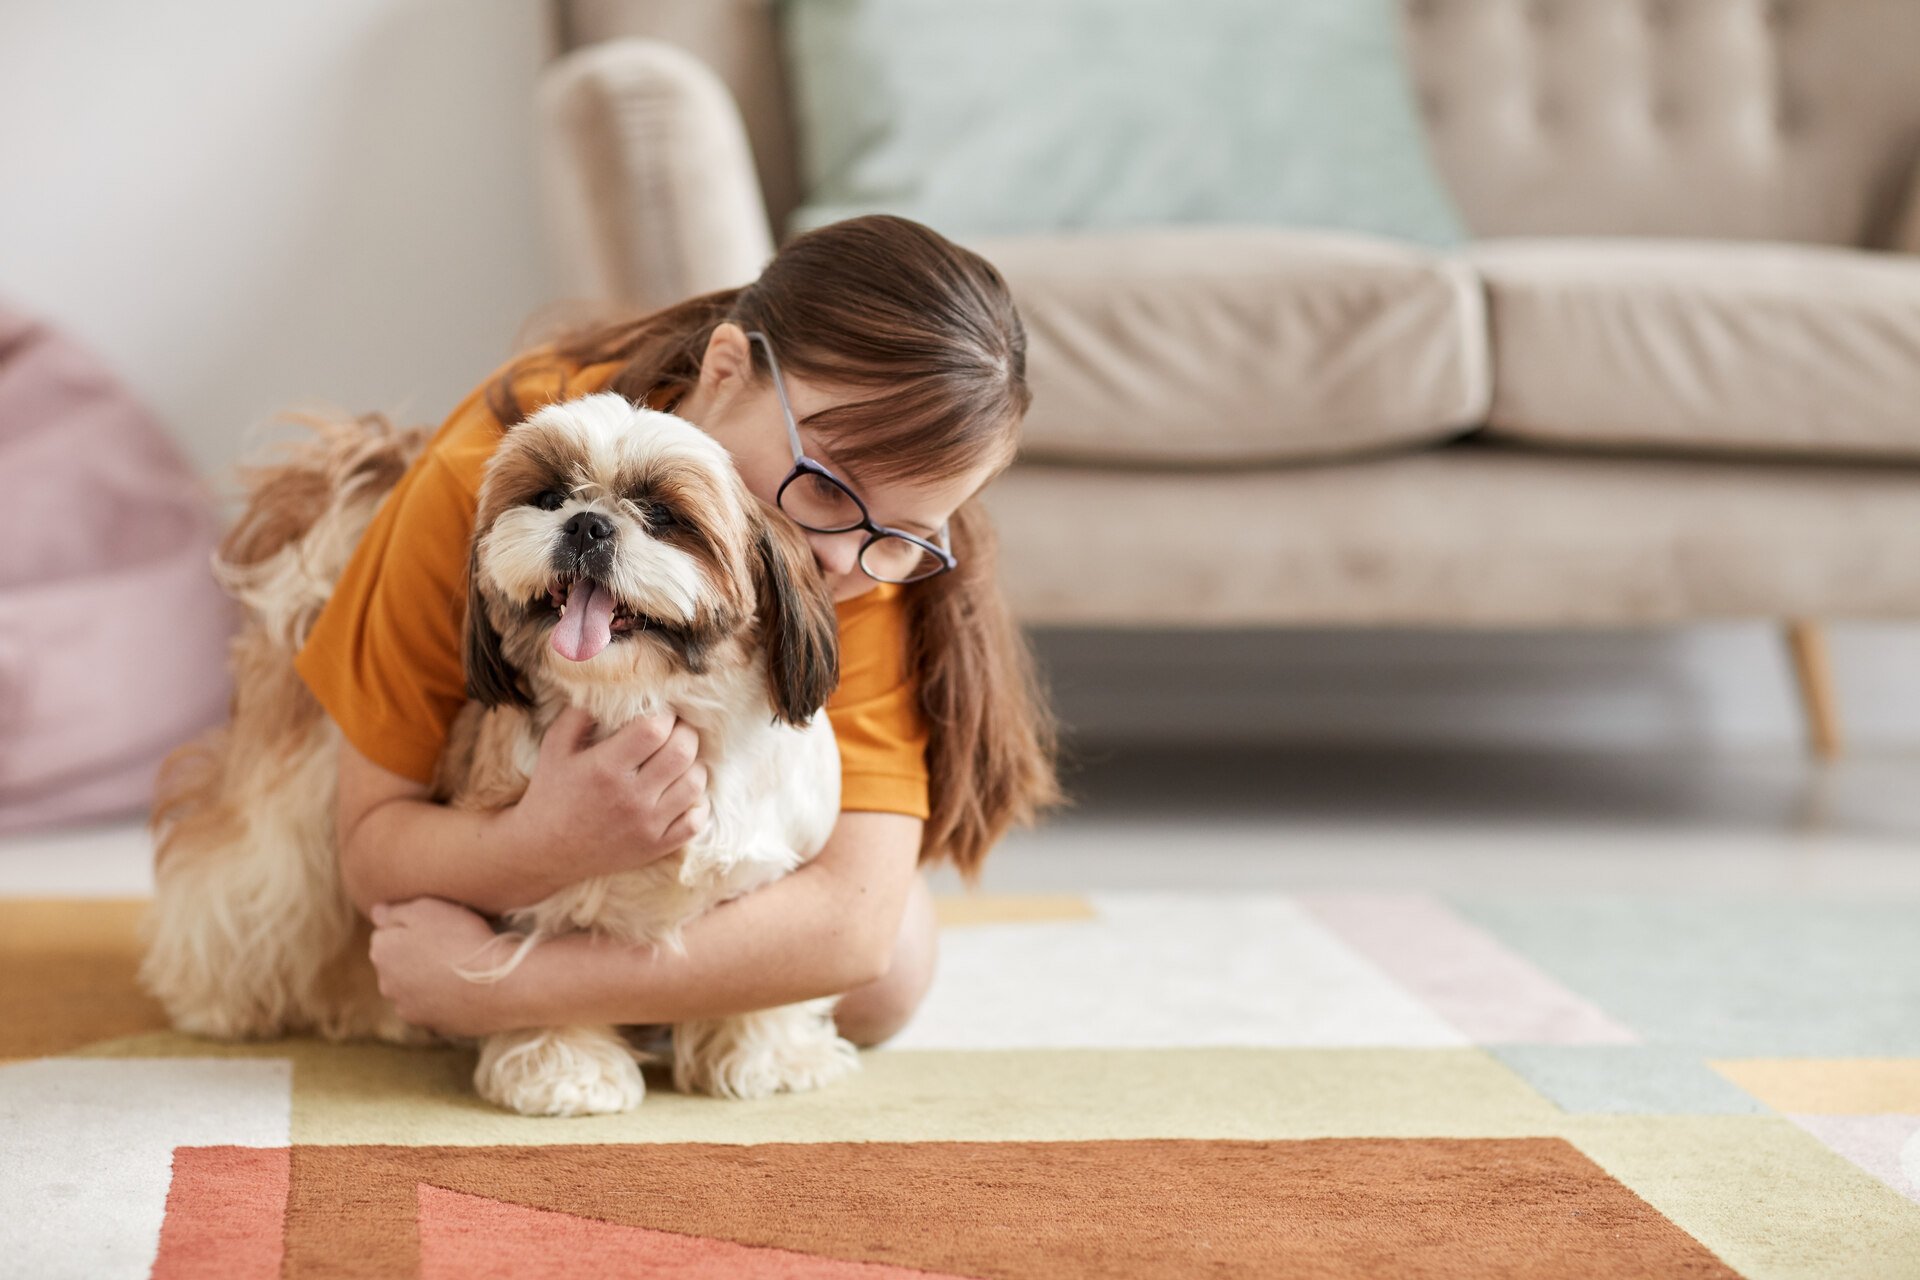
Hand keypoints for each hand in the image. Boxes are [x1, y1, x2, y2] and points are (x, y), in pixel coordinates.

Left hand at [368, 898, 526, 1037]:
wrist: (497, 982)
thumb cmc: (461, 938)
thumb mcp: (427, 908)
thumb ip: (395, 910)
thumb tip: (377, 913)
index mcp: (381, 952)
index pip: (385, 934)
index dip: (411, 926)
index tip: (436, 924)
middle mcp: (387, 985)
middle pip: (398, 963)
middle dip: (416, 955)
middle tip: (449, 944)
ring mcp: (410, 1009)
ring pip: (416, 988)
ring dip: (429, 980)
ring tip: (461, 967)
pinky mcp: (434, 1026)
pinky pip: (437, 1007)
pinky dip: (447, 999)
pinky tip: (467, 988)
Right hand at [504, 706, 709, 893]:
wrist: (543, 852)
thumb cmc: (550, 792)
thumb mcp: (554, 747)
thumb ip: (579, 714)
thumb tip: (608, 686)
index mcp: (605, 768)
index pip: (654, 729)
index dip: (665, 715)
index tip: (661, 714)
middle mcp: (631, 797)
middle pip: (682, 752)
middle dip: (686, 732)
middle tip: (678, 729)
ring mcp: (647, 825)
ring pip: (695, 784)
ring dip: (694, 764)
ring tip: (681, 759)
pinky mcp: (656, 847)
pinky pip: (696, 822)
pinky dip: (698, 803)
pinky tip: (684, 792)